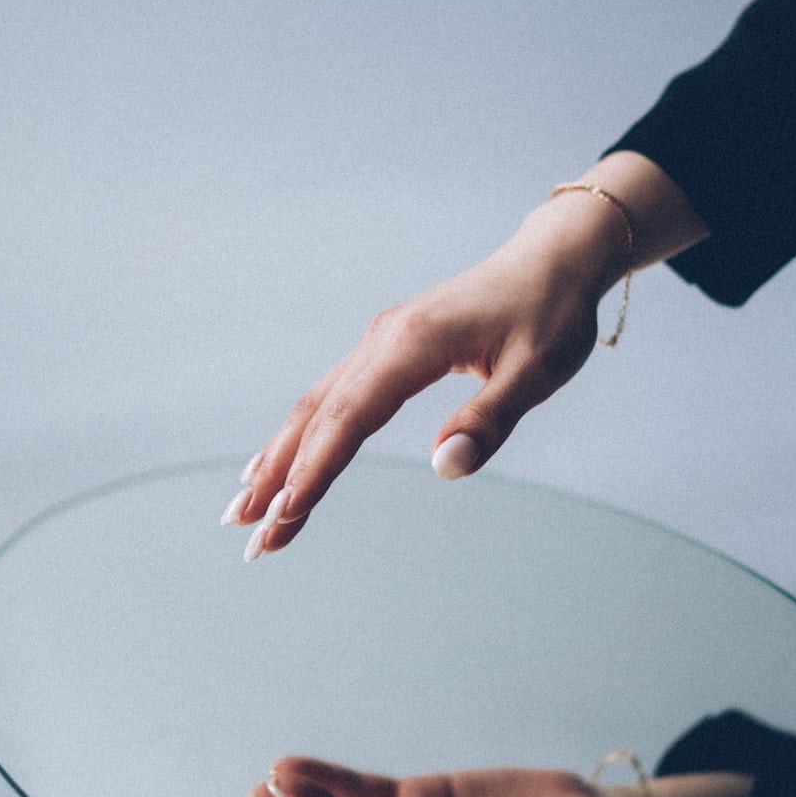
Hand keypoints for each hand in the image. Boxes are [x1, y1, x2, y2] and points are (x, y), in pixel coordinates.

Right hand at [222, 152, 708, 557]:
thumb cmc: (551, 316)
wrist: (552, 261)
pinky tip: (276, 462)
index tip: (285, 517)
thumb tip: (446, 467)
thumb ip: (490, 419)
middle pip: (317, 417)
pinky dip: (299, 434)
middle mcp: (383, 341)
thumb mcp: (538, 372)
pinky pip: (330, 396)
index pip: (349, 420)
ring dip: (278, 459)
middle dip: (279, 479)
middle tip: (248, 536)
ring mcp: (379, 343)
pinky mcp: (385, 349)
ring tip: (243, 509)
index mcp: (413, 346)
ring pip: (314, 407)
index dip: (314, 471)